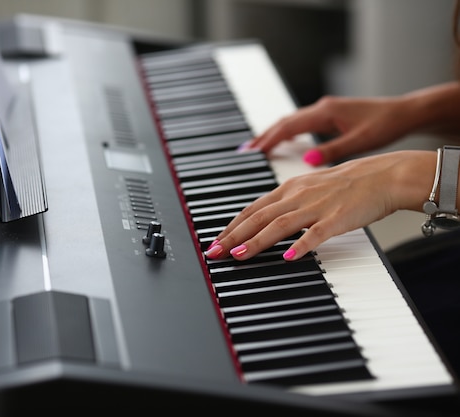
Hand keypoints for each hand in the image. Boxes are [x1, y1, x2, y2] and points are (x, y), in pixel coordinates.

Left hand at [204, 150, 435, 261]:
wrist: (384, 175)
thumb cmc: (349, 183)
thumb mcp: (310, 187)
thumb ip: (287, 201)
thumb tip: (265, 218)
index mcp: (289, 188)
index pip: (252, 208)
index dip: (231, 225)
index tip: (215, 241)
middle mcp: (297, 195)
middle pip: (258, 217)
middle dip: (233, 236)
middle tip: (213, 252)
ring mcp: (316, 206)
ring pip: (279, 225)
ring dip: (256, 241)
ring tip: (237, 256)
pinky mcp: (337, 218)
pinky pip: (316, 233)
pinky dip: (301, 245)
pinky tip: (288, 257)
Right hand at [238, 96, 415, 165]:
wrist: (405, 112)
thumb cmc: (386, 124)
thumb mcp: (360, 141)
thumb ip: (333, 150)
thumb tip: (307, 160)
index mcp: (326, 112)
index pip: (289, 126)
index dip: (269, 140)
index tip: (254, 152)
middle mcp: (322, 109)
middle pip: (284, 122)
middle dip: (264, 136)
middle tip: (246, 151)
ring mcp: (325, 111)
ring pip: (290, 122)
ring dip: (273, 134)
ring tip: (256, 148)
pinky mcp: (329, 116)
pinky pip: (300, 124)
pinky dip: (286, 133)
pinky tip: (281, 142)